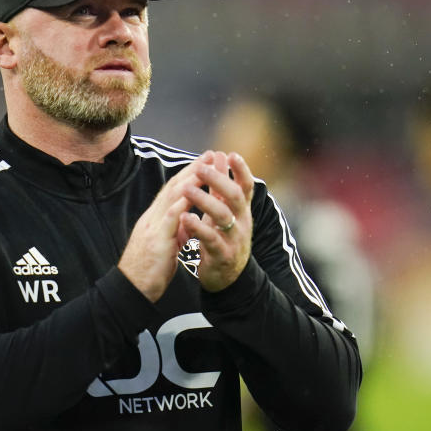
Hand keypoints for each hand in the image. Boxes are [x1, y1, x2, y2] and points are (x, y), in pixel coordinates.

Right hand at [118, 162, 199, 301]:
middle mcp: (153, 218)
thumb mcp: (164, 247)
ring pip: (172, 198)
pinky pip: (169, 219)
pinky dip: (181, 204)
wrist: (130, 290)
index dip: (189, 174)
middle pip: (174, 187)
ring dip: (190, 180)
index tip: (205, 161)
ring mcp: (153, 227)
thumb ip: (174, 234)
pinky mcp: (156, 240)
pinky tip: (192, 194)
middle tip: (210, 154)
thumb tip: (186, 227)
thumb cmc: (148, 271)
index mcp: (155, 219)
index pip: (173, 191)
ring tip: (206, 167)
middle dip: (193, 169)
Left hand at [179, 151, 254, 291]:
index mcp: (242, 209)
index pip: (246, 185)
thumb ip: (221, 184)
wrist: (227, 276)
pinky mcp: (222, 255)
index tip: (230, 154)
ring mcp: (234, 238)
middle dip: (218, 180)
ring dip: (204, 200)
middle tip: (201, 169)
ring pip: (223, 216)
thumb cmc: (223, 235)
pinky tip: (185, 218)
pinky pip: (210, 239)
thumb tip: (220, 155)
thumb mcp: (223, 209)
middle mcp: (241, 221)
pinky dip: (197, 227)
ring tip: (187, 189)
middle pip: (234, 196)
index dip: (241, 170)